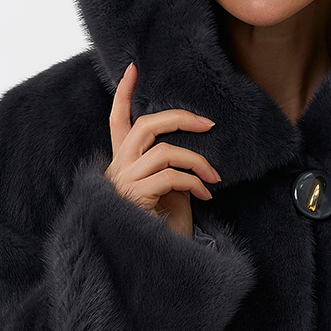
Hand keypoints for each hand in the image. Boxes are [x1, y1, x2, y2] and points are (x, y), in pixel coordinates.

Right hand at [104, 61, 220, 236]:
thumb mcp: (165, 190)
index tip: (133, 68)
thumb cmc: (159, 227)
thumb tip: (190, 145)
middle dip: (179, 119)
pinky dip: (194, 184)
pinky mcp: (135, 198)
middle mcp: (117, 169)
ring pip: (164, 152)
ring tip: (213, 177)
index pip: (117, 121)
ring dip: (196, 161)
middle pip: (144, 127)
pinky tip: (205, 195)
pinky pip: (171, 178)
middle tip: (207, 123)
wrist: (148, 261)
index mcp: (122, 164)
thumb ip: (167, 166)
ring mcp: (124, 183)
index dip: (123, 93)